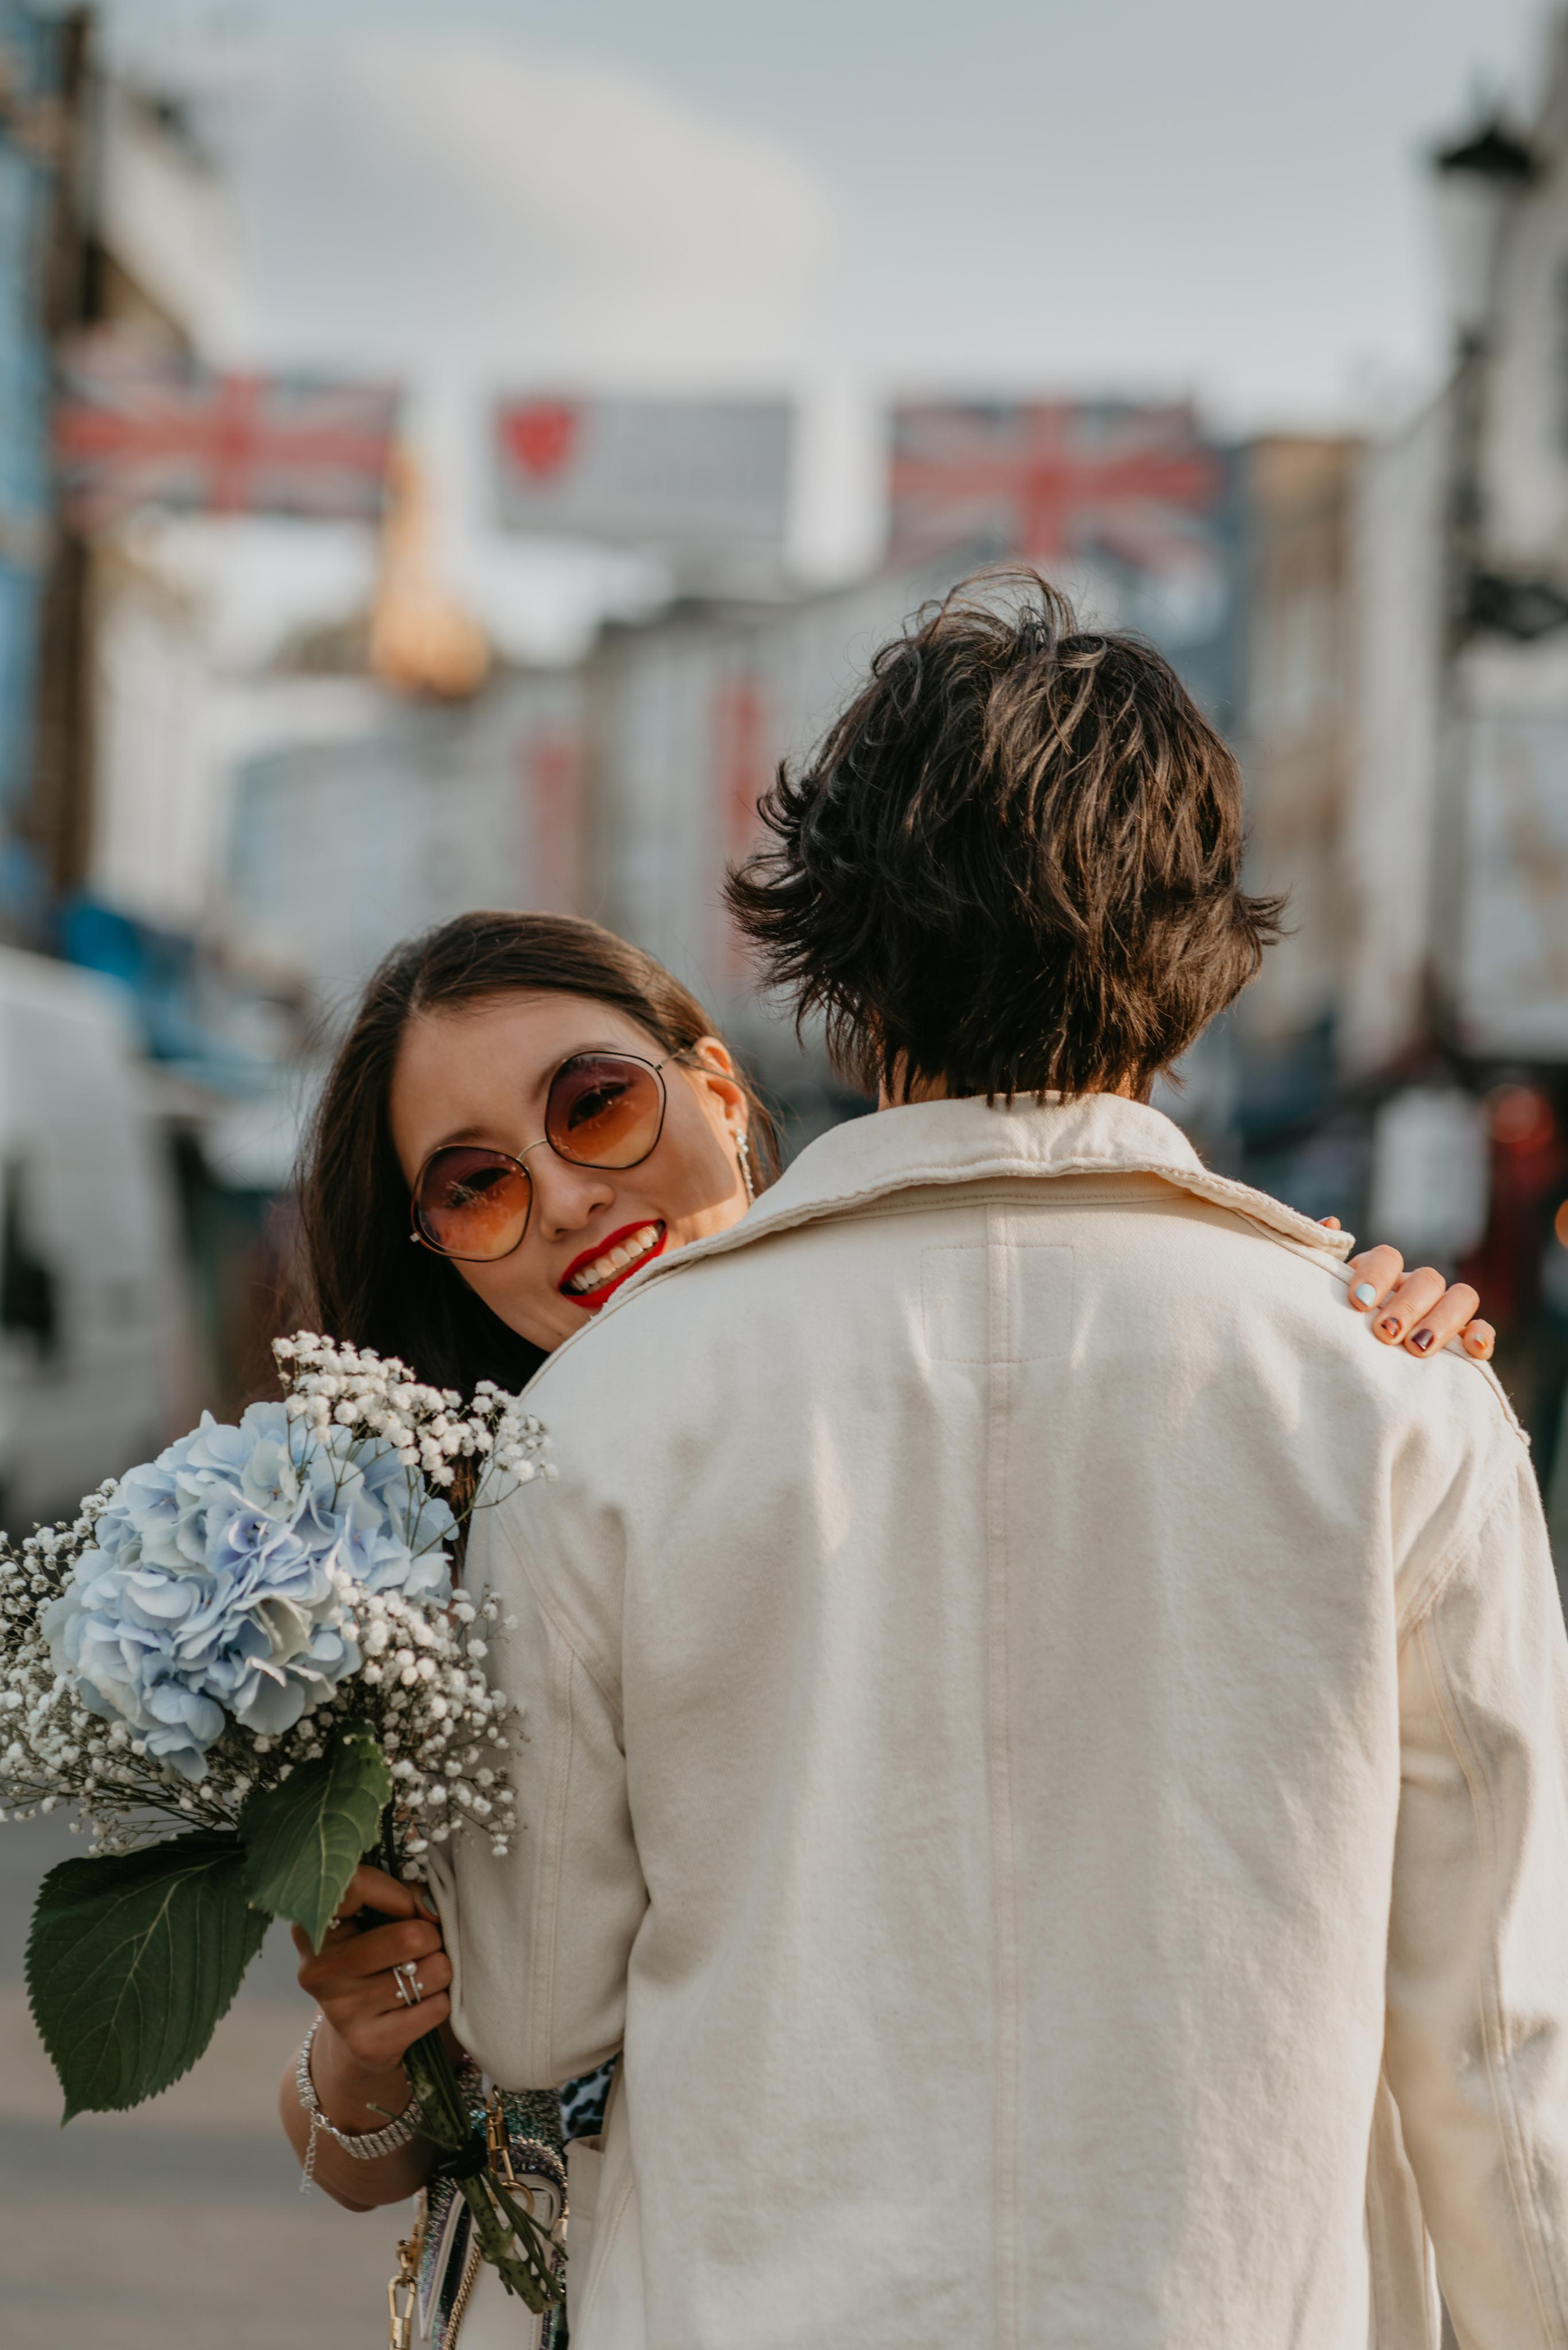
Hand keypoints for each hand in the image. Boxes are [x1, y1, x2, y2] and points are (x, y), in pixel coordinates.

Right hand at [293, 1862, 451, 2076]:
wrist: (359, 2030)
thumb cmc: (376, 1953)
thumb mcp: (376, 1915)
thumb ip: (401, 1893)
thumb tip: (430, 1910)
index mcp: (315, 1924)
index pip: (359, 1885)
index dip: (399, 1893)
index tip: (408, 1909)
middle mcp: (318, 1969)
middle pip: (409, 1937)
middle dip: (431, 1936)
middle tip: (423, 1944)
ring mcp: (341, 2010)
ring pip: (432, 1971)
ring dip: (440, 1969)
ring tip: (420, 1973)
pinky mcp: (368, 2043)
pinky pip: (436, 2007)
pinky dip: (440, 2001)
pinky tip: (418, 2003)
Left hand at [1321, 1222, 1494, 1361]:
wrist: (1348, 1366)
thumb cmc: (1335, 1325)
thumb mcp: (1323, 1296)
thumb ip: (1323, 1261)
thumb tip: (1331, 1223)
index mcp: (1382, 1274)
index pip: (1388, 1257)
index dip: (1376, 1275)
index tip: (1359, 1302)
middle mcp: (1415, 1288)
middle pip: (1427, 1279)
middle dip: (1407, 1306)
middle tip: (1384, 1333)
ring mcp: (1442, 1312)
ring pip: (1460, 1298)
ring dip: (1442, 1321)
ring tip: (1416, 1348)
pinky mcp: (1462, 1341)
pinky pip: (1482, 1330)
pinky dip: (1482, 1335)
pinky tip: (1472, 1348)